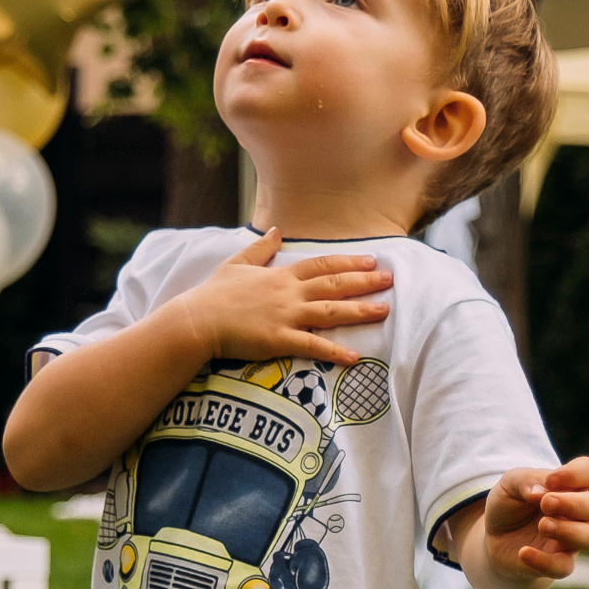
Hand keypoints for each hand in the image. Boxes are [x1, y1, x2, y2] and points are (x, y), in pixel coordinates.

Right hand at [179, 229, 392, 368]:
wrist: (197, 321)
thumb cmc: (214, 294)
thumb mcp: (237, 264)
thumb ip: (260, 249)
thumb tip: (275, 230)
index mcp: (281, 276)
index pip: (322, 265)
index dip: (349, 263)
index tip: (372, 261)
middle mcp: (288, 293)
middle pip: (334, 284)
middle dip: (365, 282)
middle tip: (390, 280)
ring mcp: (285, 316)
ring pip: (330, 311)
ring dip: (360, 311)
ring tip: (385, 311)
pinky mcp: (278, 340)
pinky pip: (312, 345)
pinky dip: (334, 352)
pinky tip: (355, 357)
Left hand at [479, 457, 588, 581]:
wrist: (494, 539)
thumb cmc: (510, 505)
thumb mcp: (509, 484)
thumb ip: (526, 481)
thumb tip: (541, 492)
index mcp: (570, 486)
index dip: (577, 474)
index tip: (550, 480)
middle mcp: (577, 512)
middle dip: (574, 503)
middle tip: (546, 504)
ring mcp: (571, 539)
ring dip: (568, 530)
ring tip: (542, 526)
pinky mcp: (558, 563)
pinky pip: (564, 567)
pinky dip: (544, 561)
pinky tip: (524, 552)